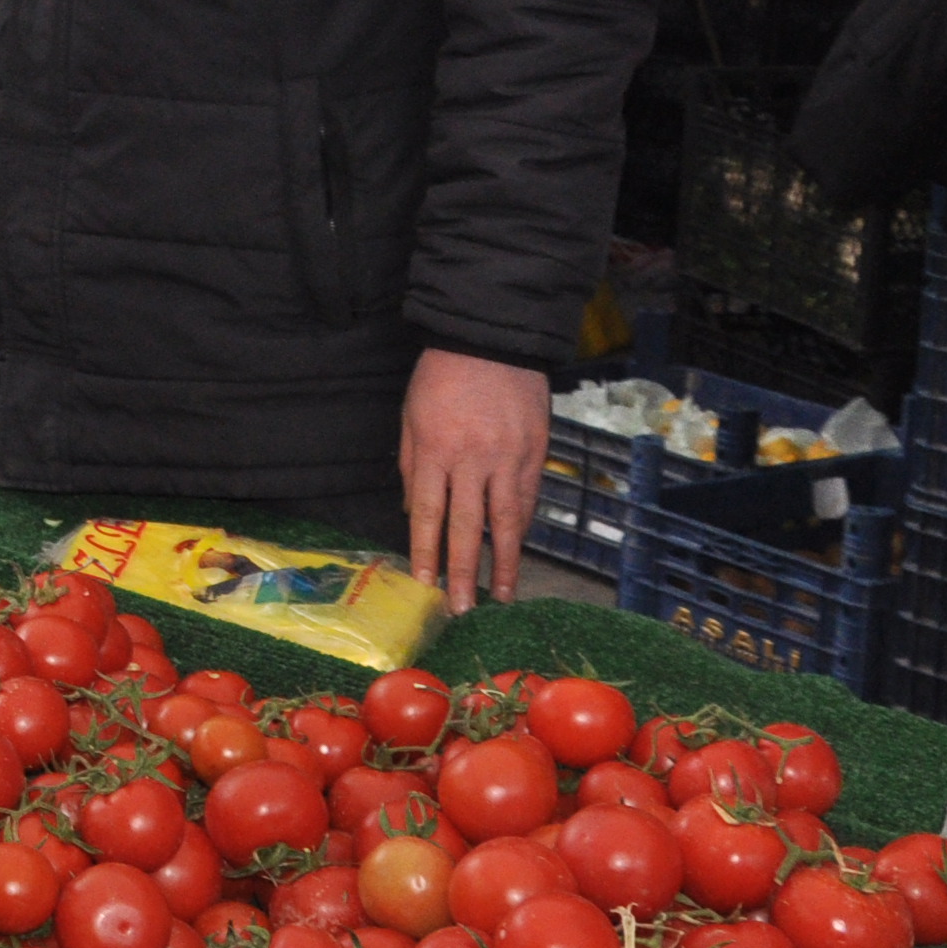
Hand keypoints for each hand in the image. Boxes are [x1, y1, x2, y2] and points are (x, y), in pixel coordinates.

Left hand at [403, 345, 547, 612]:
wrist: (491, 339)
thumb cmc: (441, 377)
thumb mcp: (411, 417)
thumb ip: (412, 467)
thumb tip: (417, 514)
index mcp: (435, 450)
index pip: (429, 514)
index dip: (427, 552)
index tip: (426, 584)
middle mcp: (474, 460)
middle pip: (468, 527)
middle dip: (464, 571)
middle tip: (462, 608)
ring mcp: (510, 457)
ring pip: (507, 520)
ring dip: (505, 562)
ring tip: (502, 595)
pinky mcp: (536, 451)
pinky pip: (528, 498)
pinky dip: (522, 527)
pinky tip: (517, 549)